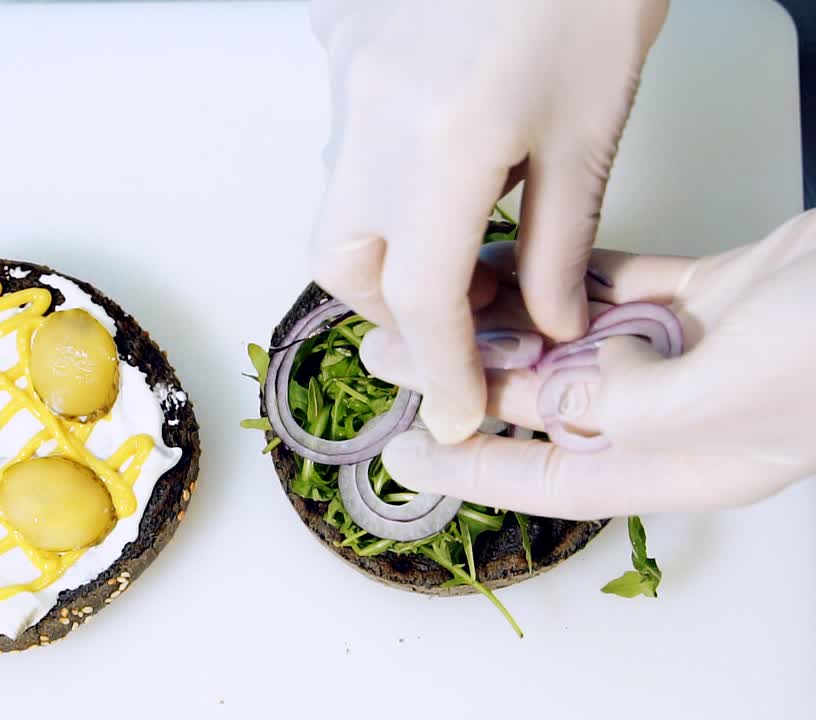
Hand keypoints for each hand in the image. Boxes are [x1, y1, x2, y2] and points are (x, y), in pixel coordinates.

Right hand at [310, 0, 669, 443]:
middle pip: (344, 265)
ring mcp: (347, 83)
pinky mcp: (344, 52)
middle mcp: (372, 122)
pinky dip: (385, 178)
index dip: (445, 372)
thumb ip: (559, 240)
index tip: (458, 413)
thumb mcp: (591, 126)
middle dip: (395, 311)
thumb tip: (542, 321)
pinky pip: (347, 144)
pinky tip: (441, 154)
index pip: (424, 300)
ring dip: (386, 246)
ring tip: (460, 233)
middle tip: (461, 312)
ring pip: (337, 206)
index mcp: (444, 146)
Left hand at [364, 210, 815, 519]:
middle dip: (470, 377)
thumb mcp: (718, 398)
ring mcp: (695, 353)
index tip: (407, 454)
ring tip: (436, 300)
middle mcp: (678, 415)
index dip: (472, 470)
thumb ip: (622, 406)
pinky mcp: (710, 296)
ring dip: (508, 321)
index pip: (552, 481)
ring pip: (576, 342)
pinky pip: (618, 289)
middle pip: (550, 406)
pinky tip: (513, 263)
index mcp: (681, 465)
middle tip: (396, 352)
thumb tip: (554, 403)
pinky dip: (567, 278)